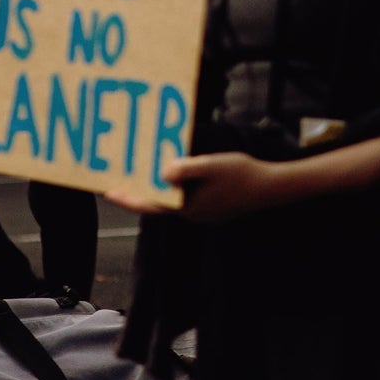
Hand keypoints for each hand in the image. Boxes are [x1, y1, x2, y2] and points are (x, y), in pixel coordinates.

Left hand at [109, 152, 288, 222]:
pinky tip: (173, 172)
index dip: (129, 198)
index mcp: (189, 208)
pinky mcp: (211, 206)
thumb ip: (187, 169)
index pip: (151, 205)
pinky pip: (186, 197)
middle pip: (159, 203)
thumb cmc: (242, 174)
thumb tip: (163, 172)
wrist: (271, 187)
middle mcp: (192, 214)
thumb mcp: (212, 165)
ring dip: (158, 187)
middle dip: (140, 191)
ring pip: (173, 200)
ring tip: (143, 171)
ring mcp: (203, 212)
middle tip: (120, 177)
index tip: (109, 191)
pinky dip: (175, 186)